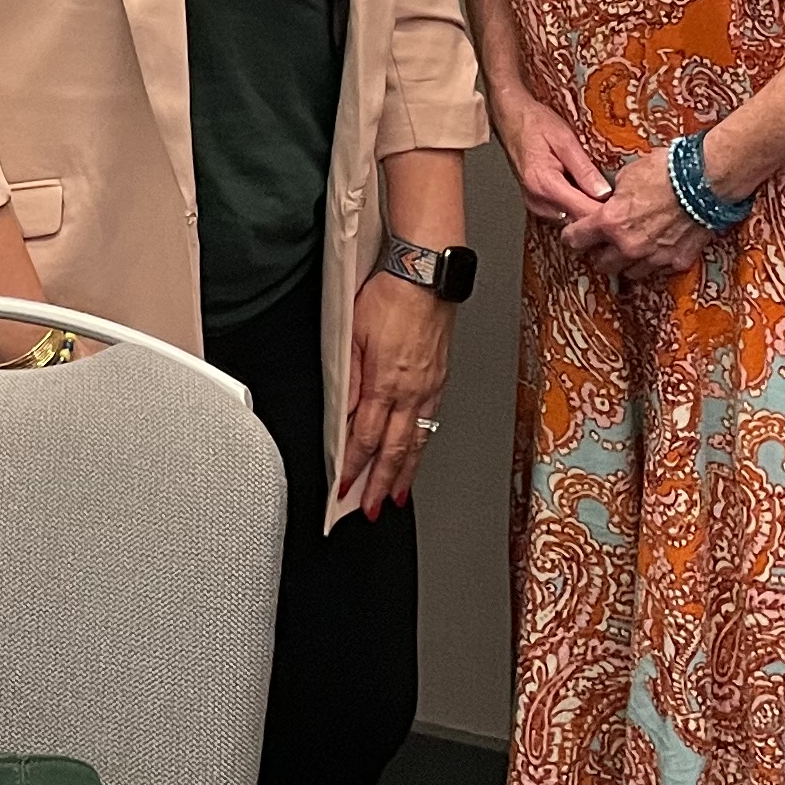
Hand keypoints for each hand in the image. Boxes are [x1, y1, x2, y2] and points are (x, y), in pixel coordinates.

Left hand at [334, 270, 456, 515]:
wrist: (427, 276)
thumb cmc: (390, 296)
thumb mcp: (353, 333)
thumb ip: (348, 377)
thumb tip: (344, 412)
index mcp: (385, 383)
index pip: (365, 438)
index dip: (353, 467)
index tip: (344, 489)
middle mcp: (411, 392)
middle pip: (394, 450)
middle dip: (380, 484)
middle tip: (371, 509)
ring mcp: (429, 388)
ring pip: (416, 442)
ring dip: (404, 473)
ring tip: (395, 495)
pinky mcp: (440, 379)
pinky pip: (429, 423)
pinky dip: (422, 447)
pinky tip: (417, 453)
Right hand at [490, 80, 612, 227]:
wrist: (510, 117)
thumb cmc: (534, 122)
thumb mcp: (565, 139)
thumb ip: (584, 168)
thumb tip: (604, 192)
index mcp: (544, 183)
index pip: (582, 211)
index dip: (606, 212)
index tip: (625, 206)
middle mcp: (537, 199)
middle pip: (577, 220)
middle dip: (599, 213)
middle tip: (620, 200)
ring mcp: (534, 204)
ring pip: (570, 220)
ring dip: (587, 211)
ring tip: (605, 196)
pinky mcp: (535, 203)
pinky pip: (561, 214)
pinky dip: (576, 207)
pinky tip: (586, 193)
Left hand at [560, 148, 709, 288]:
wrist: (704, 180)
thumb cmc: (665, 171)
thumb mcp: (627, 176)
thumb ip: (614, 197)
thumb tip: (610, 202)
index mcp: (610, 222)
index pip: (576, 239)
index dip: (572, 235)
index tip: (574, 233)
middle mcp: (629, 246)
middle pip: (601, 264)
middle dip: (599, 253)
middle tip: (603, 243)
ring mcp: (654, 257)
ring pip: (629, 272)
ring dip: (626, 261)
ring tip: (630, 247)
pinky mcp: (677, 261)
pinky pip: (658, 268)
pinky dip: (655, 260)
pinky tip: (658, 247)